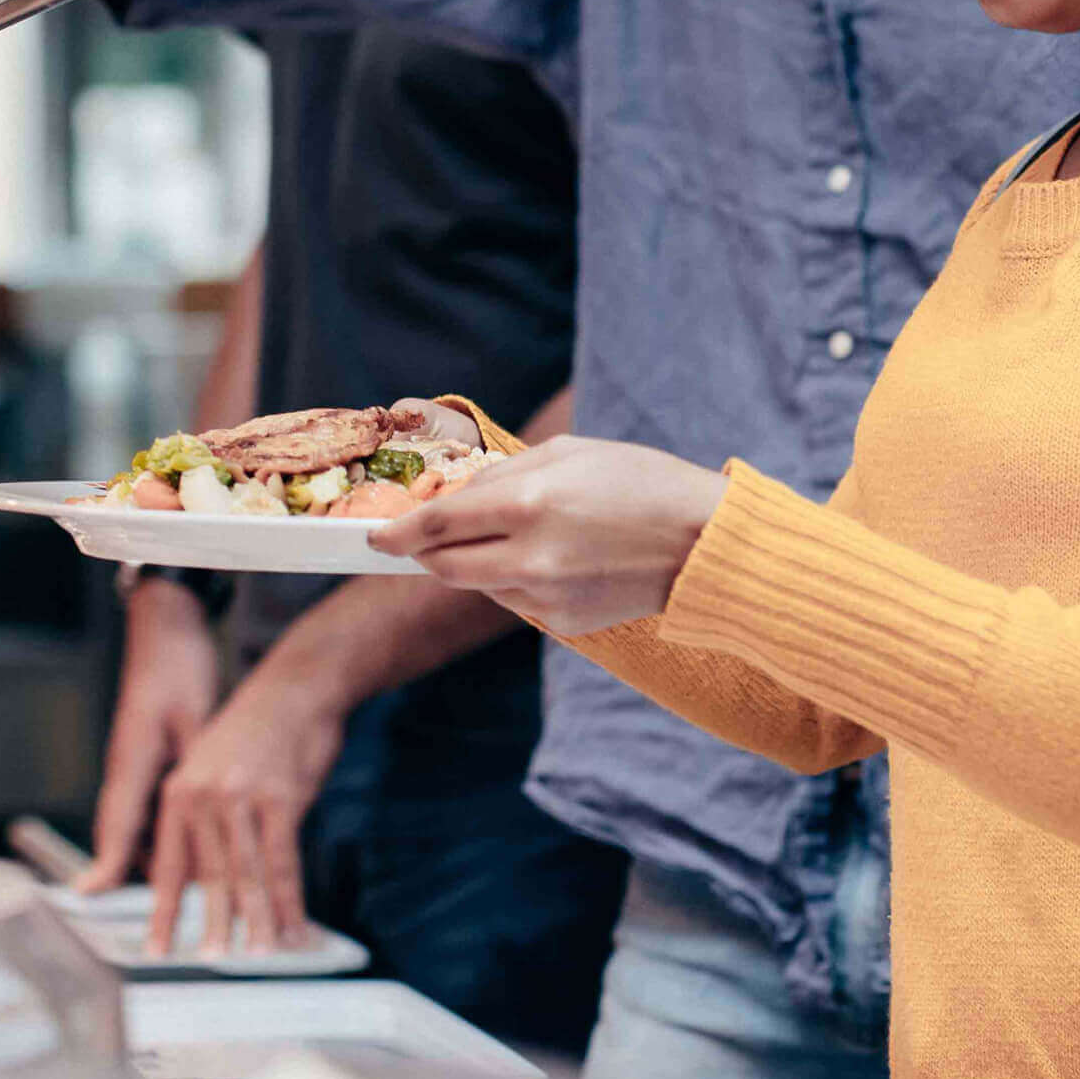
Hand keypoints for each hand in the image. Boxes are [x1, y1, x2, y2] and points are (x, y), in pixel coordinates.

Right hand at [76, 578, 218, 892]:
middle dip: (150, 874)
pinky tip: (200, 838)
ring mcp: (131, 766)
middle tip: (187, 906)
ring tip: (203, 883)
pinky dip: (169, 829)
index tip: (89, 897)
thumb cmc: (180, 669)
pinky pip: (149, 808)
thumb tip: (195, 816)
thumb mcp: (194, 721)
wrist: (167, 628)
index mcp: (132, 761)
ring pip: (140, 826)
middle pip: (127, 837)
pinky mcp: (143, 760)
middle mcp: (124, 769)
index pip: (115, 823)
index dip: (103, 864)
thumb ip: (190, 771)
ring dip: (161, 853)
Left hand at [143, 661, 344, 955]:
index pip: (166, 865)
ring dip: (256, 921)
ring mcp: (242, 796)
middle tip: (209, 959)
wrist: (296, 685)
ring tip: (258, 954)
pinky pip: (284, 861)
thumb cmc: (258, 730)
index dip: (162, 910)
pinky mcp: (281, 797)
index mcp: (180, 791)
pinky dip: (290, 900)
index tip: (155, 947)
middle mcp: (204, 795)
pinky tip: (294, 924)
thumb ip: (205, 818)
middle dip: (210, 924)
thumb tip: (207, 876)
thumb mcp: (213, 767)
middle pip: (206, 875)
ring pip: (247, 873)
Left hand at [369, 433, 728, 635]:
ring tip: (513, 536)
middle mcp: (530, 558)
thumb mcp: (568, 454)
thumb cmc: (639, 482)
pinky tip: (553, 559)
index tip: (376, 536)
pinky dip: (515, 581)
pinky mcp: (563, 624)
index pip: (436, 525)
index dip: (398, 532)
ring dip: (475, 563)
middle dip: (425, 553)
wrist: (703, 544)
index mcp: (528, 504)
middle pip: (444, 566)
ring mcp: (547, 597)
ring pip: (479, 585)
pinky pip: (516, 602)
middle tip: (421, 540)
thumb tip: (456, 494)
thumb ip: (504, 473)